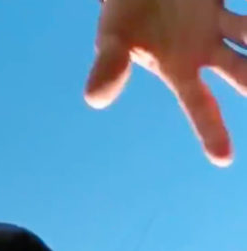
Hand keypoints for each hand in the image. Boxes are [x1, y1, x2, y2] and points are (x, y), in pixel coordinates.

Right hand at [84, 0, 246, 166]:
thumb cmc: (123, 14)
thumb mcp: (113, 39)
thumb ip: (109, 66)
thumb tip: (94, 100)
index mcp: (177, 68)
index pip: (198, 105)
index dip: (211, 131)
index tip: (223, 160)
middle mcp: (203, 49)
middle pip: (241, 72)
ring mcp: (216, 20)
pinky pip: (244, 2)